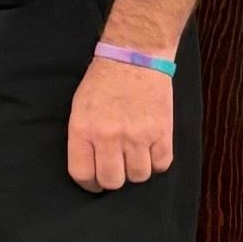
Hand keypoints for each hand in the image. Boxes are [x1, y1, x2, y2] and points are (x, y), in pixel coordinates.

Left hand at [67, 56, 173, 191]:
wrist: (134, 57)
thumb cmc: (103, 82)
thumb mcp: (80, 108)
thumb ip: (83, 139)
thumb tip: (91, 169)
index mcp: (83, 130)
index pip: (82, 174)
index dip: (89, 184)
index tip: (95, 183)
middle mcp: (109, 136)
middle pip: (112, 180)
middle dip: (113, 180)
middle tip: (116, 170)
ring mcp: (137, 135)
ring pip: (139, 176)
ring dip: (136, 170)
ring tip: (135, 156)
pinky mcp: (162, 131)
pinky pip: (161, 165)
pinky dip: (157, 162)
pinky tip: (151, 150)